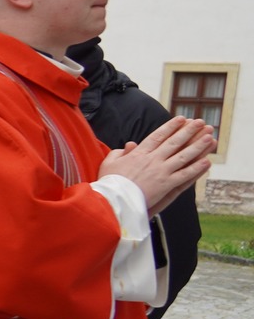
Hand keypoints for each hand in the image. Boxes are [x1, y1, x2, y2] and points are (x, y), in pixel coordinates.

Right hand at [97, 115, 214, 214]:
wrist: (112, 199)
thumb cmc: (108, 182)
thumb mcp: (109, 163)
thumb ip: (119, 152)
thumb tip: (129, 144)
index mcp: (138, 154)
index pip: (158, 136)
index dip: (171, 126)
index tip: (181, 119)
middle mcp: (152, 160)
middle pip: (174, 142)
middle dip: (189, 131)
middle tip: (201, 122)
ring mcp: (161, 172)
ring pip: (183, 156)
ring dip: (198, 146)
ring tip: (210, 137)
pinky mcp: (166, 185)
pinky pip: (185, 175)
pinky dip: (196, 168)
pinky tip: (206, 162)